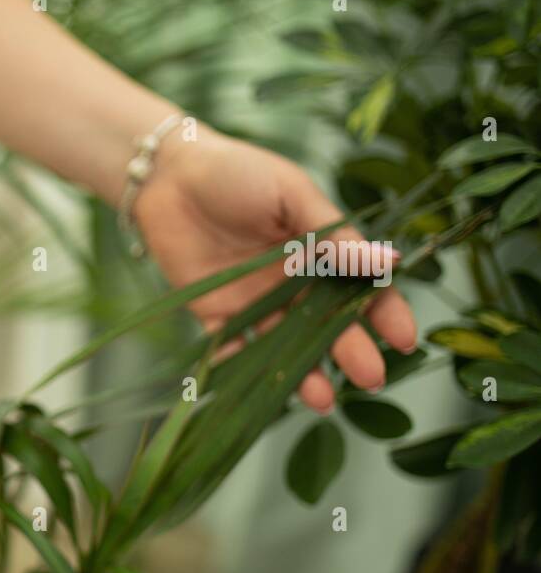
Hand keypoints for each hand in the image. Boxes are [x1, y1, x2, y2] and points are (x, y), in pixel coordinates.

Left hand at [133, 131, 416, 412]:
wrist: (167, 173)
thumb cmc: (237, 172)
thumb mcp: (291, 194)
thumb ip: (332, 232)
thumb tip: (388, 261)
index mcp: (316, 250)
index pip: (360, 287)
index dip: (384, 314)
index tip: (404, 341)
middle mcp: (288, 281)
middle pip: (325, 323)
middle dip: (350, 352)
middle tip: (370, 379)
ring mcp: (252, 300)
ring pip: (283, 343)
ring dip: (302, 372)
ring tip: (322, 399)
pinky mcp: (213, 311)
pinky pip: (229, 346)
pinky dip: (239, 367)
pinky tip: (257, 386)